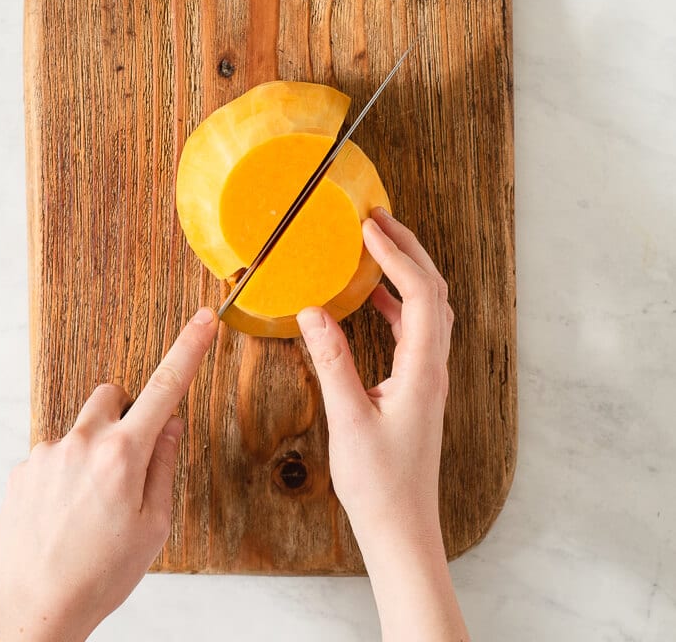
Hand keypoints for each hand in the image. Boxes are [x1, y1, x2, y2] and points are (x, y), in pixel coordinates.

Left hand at [0, 306, 217, 641]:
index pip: (165, 388)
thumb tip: (170, 425)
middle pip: (112, 395)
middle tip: (126, 463)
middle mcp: (82, 442)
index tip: (204, 320)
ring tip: (88, 508)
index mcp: (123, 456)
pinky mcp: (22, 468)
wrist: (29, 611)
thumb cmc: (97, 578)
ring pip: (81, 430)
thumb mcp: (152, 528)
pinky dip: (64, 475)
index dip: (189, 349)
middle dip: (124, 415)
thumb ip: (163, 467)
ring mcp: (47, 453)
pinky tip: (63, 516)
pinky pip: (53, 455)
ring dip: (91, 451)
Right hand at [296, 208, 466, 641]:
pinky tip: (372, 298)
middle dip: (409, 249)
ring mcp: (428, 376)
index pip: (420, 295)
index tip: (368, 228)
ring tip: (376, 246)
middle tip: (378, 219)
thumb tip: (314, 311)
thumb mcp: (348, 420)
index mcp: (422, 371)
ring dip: (406, 271)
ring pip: (428, 308)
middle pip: (433, 292)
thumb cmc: (379, 485)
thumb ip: (332, 362)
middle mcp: (433, 367)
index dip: (397, 255)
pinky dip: (396, 302)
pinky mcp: (416, 386)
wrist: (402, 528)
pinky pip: (413, 329)